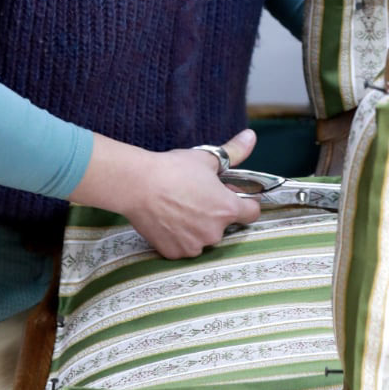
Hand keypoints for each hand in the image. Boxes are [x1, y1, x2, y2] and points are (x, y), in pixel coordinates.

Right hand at [71, 128, 259, 258]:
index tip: (233, 195)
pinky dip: (178, 237)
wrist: (137, 185)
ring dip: (197, 227)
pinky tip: (167, 220)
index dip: (245, 202)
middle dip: (215, 213)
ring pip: (202, 237)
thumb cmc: (173, 170)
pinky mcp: (174, 253)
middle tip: (197, 197)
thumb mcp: (206, 158)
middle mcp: (214, 232)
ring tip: (179, 208)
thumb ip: (234, 151)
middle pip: (224, 225)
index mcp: (228, 209)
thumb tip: (250, 136)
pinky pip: (183, 246)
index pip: (252, 213)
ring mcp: (194, 246)